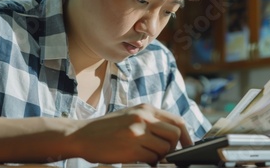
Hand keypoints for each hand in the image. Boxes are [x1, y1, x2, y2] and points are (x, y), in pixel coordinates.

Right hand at [70, 103, 191, 163]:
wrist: (82, 135)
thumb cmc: (107, 127)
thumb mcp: (131, 114)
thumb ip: (151, 120)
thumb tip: (174, 133)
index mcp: (146, 108)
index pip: (177, 121)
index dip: (186, 136)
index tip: (187, 146)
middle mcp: (144, 117)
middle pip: (175, 134)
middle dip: (174, 148)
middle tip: (166, 154)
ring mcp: (137, 133)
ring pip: (165, 148)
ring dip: (160, 156)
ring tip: (148, 156)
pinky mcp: (131, 148)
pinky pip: (152, 158)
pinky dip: (150, 162)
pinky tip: (140, 159)